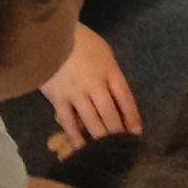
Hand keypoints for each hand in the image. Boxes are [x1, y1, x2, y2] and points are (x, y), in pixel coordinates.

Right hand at [41, 22, 141, 144]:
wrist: (51, 35)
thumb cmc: (80, 41)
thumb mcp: (103, 52)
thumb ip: (109, 73)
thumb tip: (115, 96)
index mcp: (109, 71)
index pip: (125, 98)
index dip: (132, 117)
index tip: (136, 133)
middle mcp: (95, 84)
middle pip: (110, 113)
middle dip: (117, 132)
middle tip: (122, 147)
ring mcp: (76, 93)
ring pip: (92, 120)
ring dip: (100, 137)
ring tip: (106, 151)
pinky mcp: (58, 99)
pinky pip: (68, 122)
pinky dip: (75, 137)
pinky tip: (81, 148)